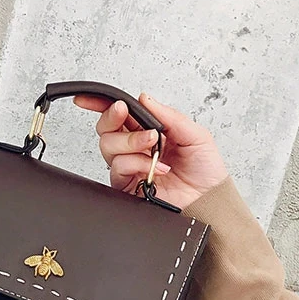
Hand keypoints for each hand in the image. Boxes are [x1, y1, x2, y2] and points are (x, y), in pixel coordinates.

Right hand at [73, 91, 227, 209]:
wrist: (208, 201)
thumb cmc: (204, 171)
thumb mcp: (195, 134)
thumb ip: (170, 116)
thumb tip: (145, 99)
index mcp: (149, 131)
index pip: (120, 115)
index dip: (101, 105)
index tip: (90, 99)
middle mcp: (135, 148)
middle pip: (106, 128)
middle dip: (113, 117)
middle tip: (126, 113)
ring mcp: (130, 167)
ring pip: (108, 145)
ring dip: (131, 140)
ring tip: (153, 144)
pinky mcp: (128, 185)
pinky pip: (118, 167)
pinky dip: (136, 163)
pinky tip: (155, 168)